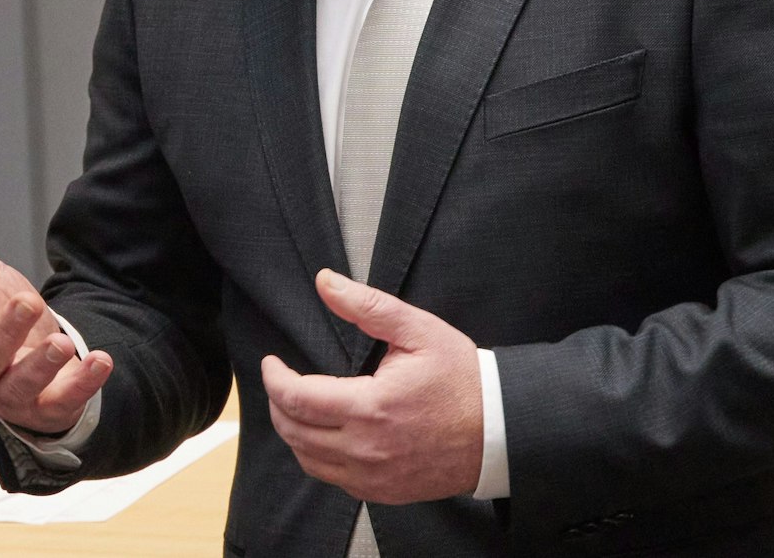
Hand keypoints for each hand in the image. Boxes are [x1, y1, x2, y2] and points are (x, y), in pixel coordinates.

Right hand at [0, 199, 111, 433]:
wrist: (28, 363)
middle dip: (6, 331)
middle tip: (28, 301)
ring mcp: (10, 395)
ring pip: (20, 385)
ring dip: (41, 364)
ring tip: (63, 342)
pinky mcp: (46, 408)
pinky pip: (62, 401)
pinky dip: (82, 384)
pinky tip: (102, 360)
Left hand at [262, 269, 481, 503]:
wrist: (501, 431)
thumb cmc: (462, 379)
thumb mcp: (418, 330)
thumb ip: (367, 306)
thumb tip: (325, 282)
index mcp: (371, 407)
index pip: (296, 398)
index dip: (274, 378)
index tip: (272, 362)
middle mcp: (366, 449)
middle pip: (293, 432)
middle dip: (276, 403)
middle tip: (279, 380)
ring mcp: (374, 477)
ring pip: (308, 460)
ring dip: (292, 431)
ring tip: (295, 404)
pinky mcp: (384, 492)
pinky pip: (333, 479)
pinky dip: (317, 456)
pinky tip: (323, 434)